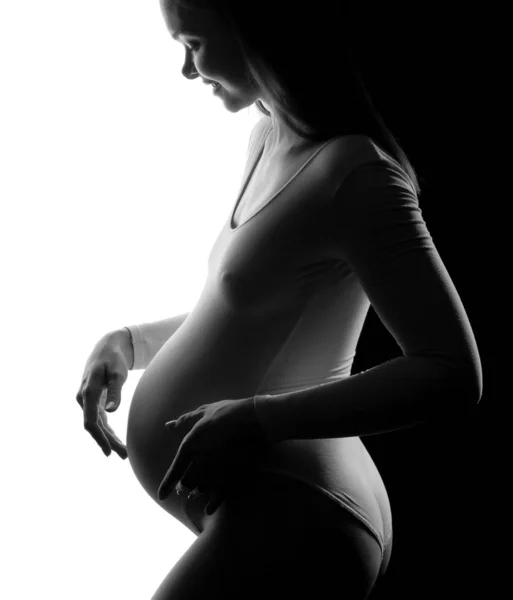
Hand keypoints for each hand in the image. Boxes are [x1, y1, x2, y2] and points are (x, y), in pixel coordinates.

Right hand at [75, 331, 129, 458]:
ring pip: (97, 424)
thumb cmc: (113, 360)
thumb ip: (115, 392)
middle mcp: (84, 398)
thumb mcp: (117, 373)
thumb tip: (111, 412)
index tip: (109, 451)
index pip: (90, 422)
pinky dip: (107, 430)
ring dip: (108, 438)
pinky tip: (116, 440)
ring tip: (123, 453)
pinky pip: (99, 419)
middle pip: (94, 426)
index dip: (99, 438)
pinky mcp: (93, 400)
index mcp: (88, 392)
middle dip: (108, 442)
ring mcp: (87, 400)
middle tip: (124, 456)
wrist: (105, 348)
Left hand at [157, 397, 267, 514]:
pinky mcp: (232, 475)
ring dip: (197, 492)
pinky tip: (208, 509)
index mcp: (191, 444)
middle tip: (182, 489)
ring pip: (202, 489)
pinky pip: (219, 495)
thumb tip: (168, 425)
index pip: (175, 470)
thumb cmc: (229, 412)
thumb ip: (184, 420)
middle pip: (188, 482)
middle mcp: (201, 460)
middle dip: (183, 486)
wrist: (256, 418)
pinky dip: (212, 504)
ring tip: (195, 493)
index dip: (166, 484)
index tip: (161, 496)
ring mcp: (218, 469)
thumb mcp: (204, 411)